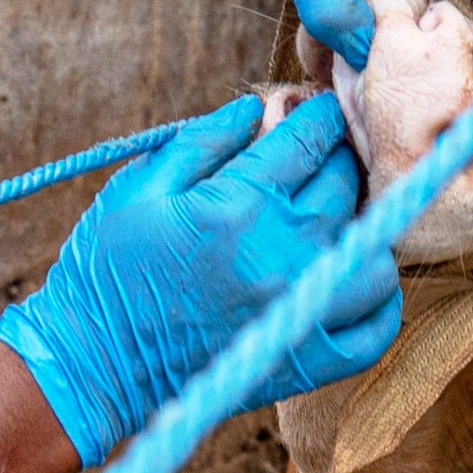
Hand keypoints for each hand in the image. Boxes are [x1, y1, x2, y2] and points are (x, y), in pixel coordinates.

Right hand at [0, 94, 402, 461]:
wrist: (93, 364)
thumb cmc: (108, 269)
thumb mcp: (140, 187)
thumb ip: (204, 141)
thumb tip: (258, 108)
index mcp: (235, 207)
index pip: (310, 139)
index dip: (321, 115)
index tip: (320, 111)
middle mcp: (278, 257)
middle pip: (346, 185)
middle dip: (339, 158)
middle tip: (324, 157)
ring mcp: (298, 311)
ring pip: (375, 252)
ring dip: (365, 227)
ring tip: (338, 220)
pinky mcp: (306, 361)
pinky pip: (376, 329)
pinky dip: (379, 301)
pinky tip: (354, 278)